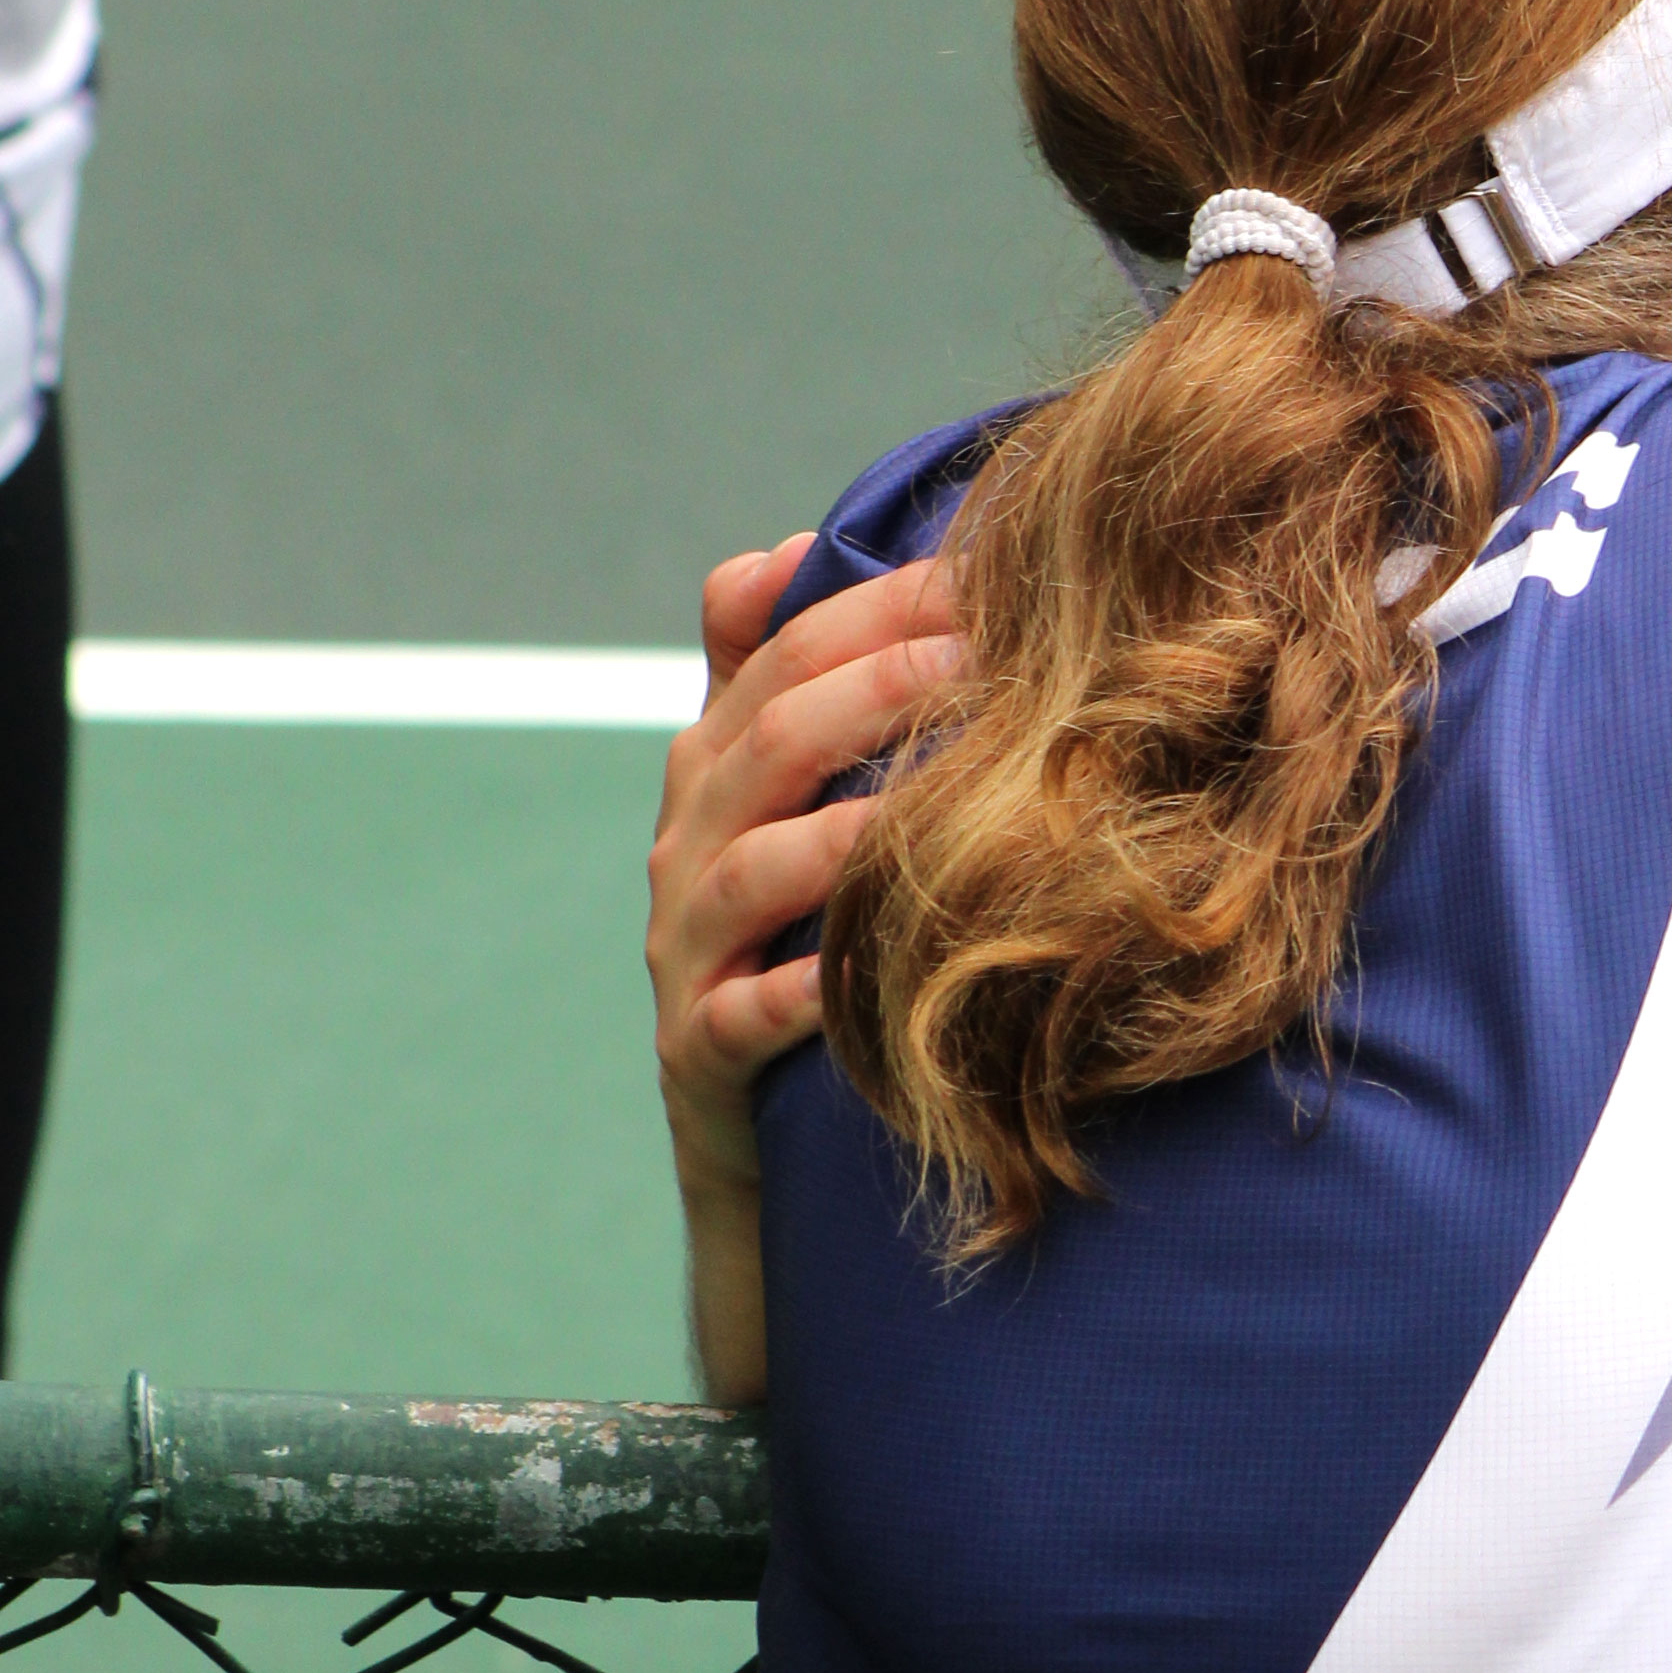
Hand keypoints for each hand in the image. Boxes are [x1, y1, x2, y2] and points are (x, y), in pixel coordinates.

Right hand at [647, 537, 961, 1397]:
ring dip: (846, 829)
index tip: (986, 569)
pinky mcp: (699, 1051)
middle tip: (986, 659)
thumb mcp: (779, 796)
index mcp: (714, 762)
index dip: (879, 602)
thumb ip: (778, 671)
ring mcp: (685, 948)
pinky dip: (802, 992)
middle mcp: (687, 842)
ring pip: (753, 868)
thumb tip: (793, 545)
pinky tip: (865, 971)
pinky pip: (748, 1015)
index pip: (785, 649)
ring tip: (938, 799)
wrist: (751, 1127)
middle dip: (877, 687)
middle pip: (770, 741)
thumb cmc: (793, 931)